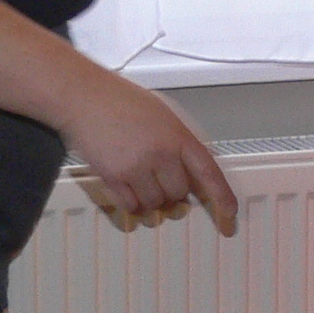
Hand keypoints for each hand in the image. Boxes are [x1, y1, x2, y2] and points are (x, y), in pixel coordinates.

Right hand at [64, 77, 240, 234]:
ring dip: (148, 198)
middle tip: (155, 174)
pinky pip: (130, 206)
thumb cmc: (119, 100)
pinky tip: (123, 183)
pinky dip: (129, 202)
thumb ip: (176, 143)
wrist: (83, 96)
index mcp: (177, 135)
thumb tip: (184, 174)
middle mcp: (161, 154)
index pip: (208, 172)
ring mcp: (137, 167)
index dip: (222, 198)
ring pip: (154, 204)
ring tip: (136, 174)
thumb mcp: (161, 114)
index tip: (230, 216)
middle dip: (170, 191)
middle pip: (178, 194)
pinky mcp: (114, 177)